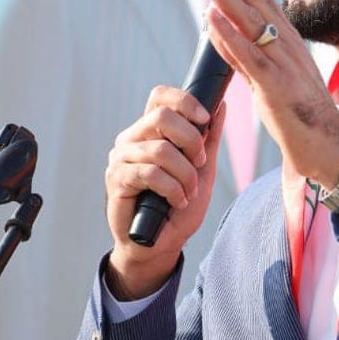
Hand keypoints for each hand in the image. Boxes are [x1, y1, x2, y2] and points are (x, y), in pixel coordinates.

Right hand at [103, 86, 226, 298]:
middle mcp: (132, 139)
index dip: (185, 101)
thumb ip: (209, 139)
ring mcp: (121, 158)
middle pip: (161, 116)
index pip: (160, 96)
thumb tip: (221, 105)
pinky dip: (172, 189)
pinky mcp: (117, 179)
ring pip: (161, 150)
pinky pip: (150, 174)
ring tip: (189, 192)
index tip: (206, 119)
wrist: (161, 243)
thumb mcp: (203, 170)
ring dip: (185, 174)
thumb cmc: (179, 206)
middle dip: (191, 139)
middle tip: (200, 163)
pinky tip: (178, 201)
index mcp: (150, 131)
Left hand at [195, 0, 338, 187]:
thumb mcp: (270, 76)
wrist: (328, 146)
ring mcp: (282, 62)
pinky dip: (228, 34)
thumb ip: (245, 53)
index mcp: (287, 39)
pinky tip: (210, 16)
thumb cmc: (299, 113)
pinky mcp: (276, 86)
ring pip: (247, 19)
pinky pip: (248, 56)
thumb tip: (220, 30)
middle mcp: (287, 43)